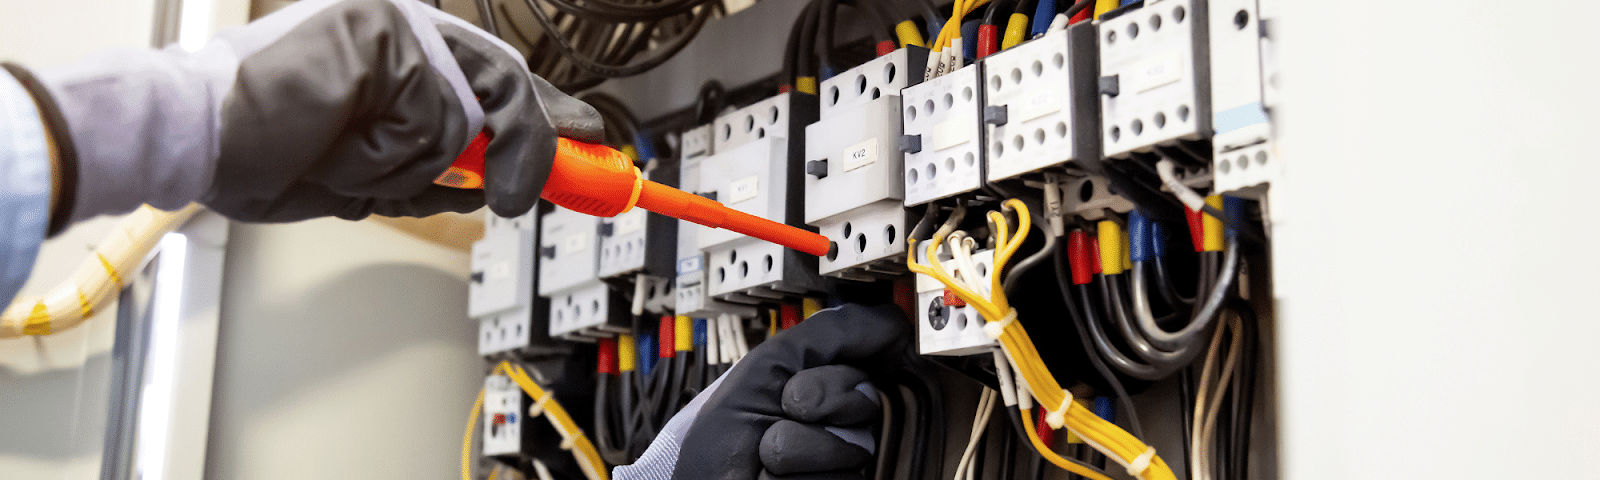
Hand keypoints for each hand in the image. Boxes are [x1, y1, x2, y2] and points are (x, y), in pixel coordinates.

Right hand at [10, 0, 600, 223]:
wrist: (195, 135)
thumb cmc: (262, 150)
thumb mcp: (370, 170)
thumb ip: (433, 167)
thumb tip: (491, 180)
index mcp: (397, 51)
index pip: (494, 77)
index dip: (545, 115)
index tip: (586, 140)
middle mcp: (405, 27)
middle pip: (506, 86)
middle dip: (528, 150)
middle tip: (526, 192)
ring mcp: (399, 26)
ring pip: (461, 123)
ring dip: (412, 167)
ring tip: (344, 155)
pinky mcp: (390, 37)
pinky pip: (430, 124)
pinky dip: (392, 154)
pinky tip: (339, 140)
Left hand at [609, 304, 910, 479]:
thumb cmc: (717, 442)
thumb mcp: (766, 368)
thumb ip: (830, 334)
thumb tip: (893, 321)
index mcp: (826, 384)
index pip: (873, 361)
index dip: (841, 371)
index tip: (808, 381)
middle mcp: (840, 423)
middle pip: (867, 400)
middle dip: (813, 401)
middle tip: (781, 413)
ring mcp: (841, 463)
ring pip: (854, 447)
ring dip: (797, 449)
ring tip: (767, 458)